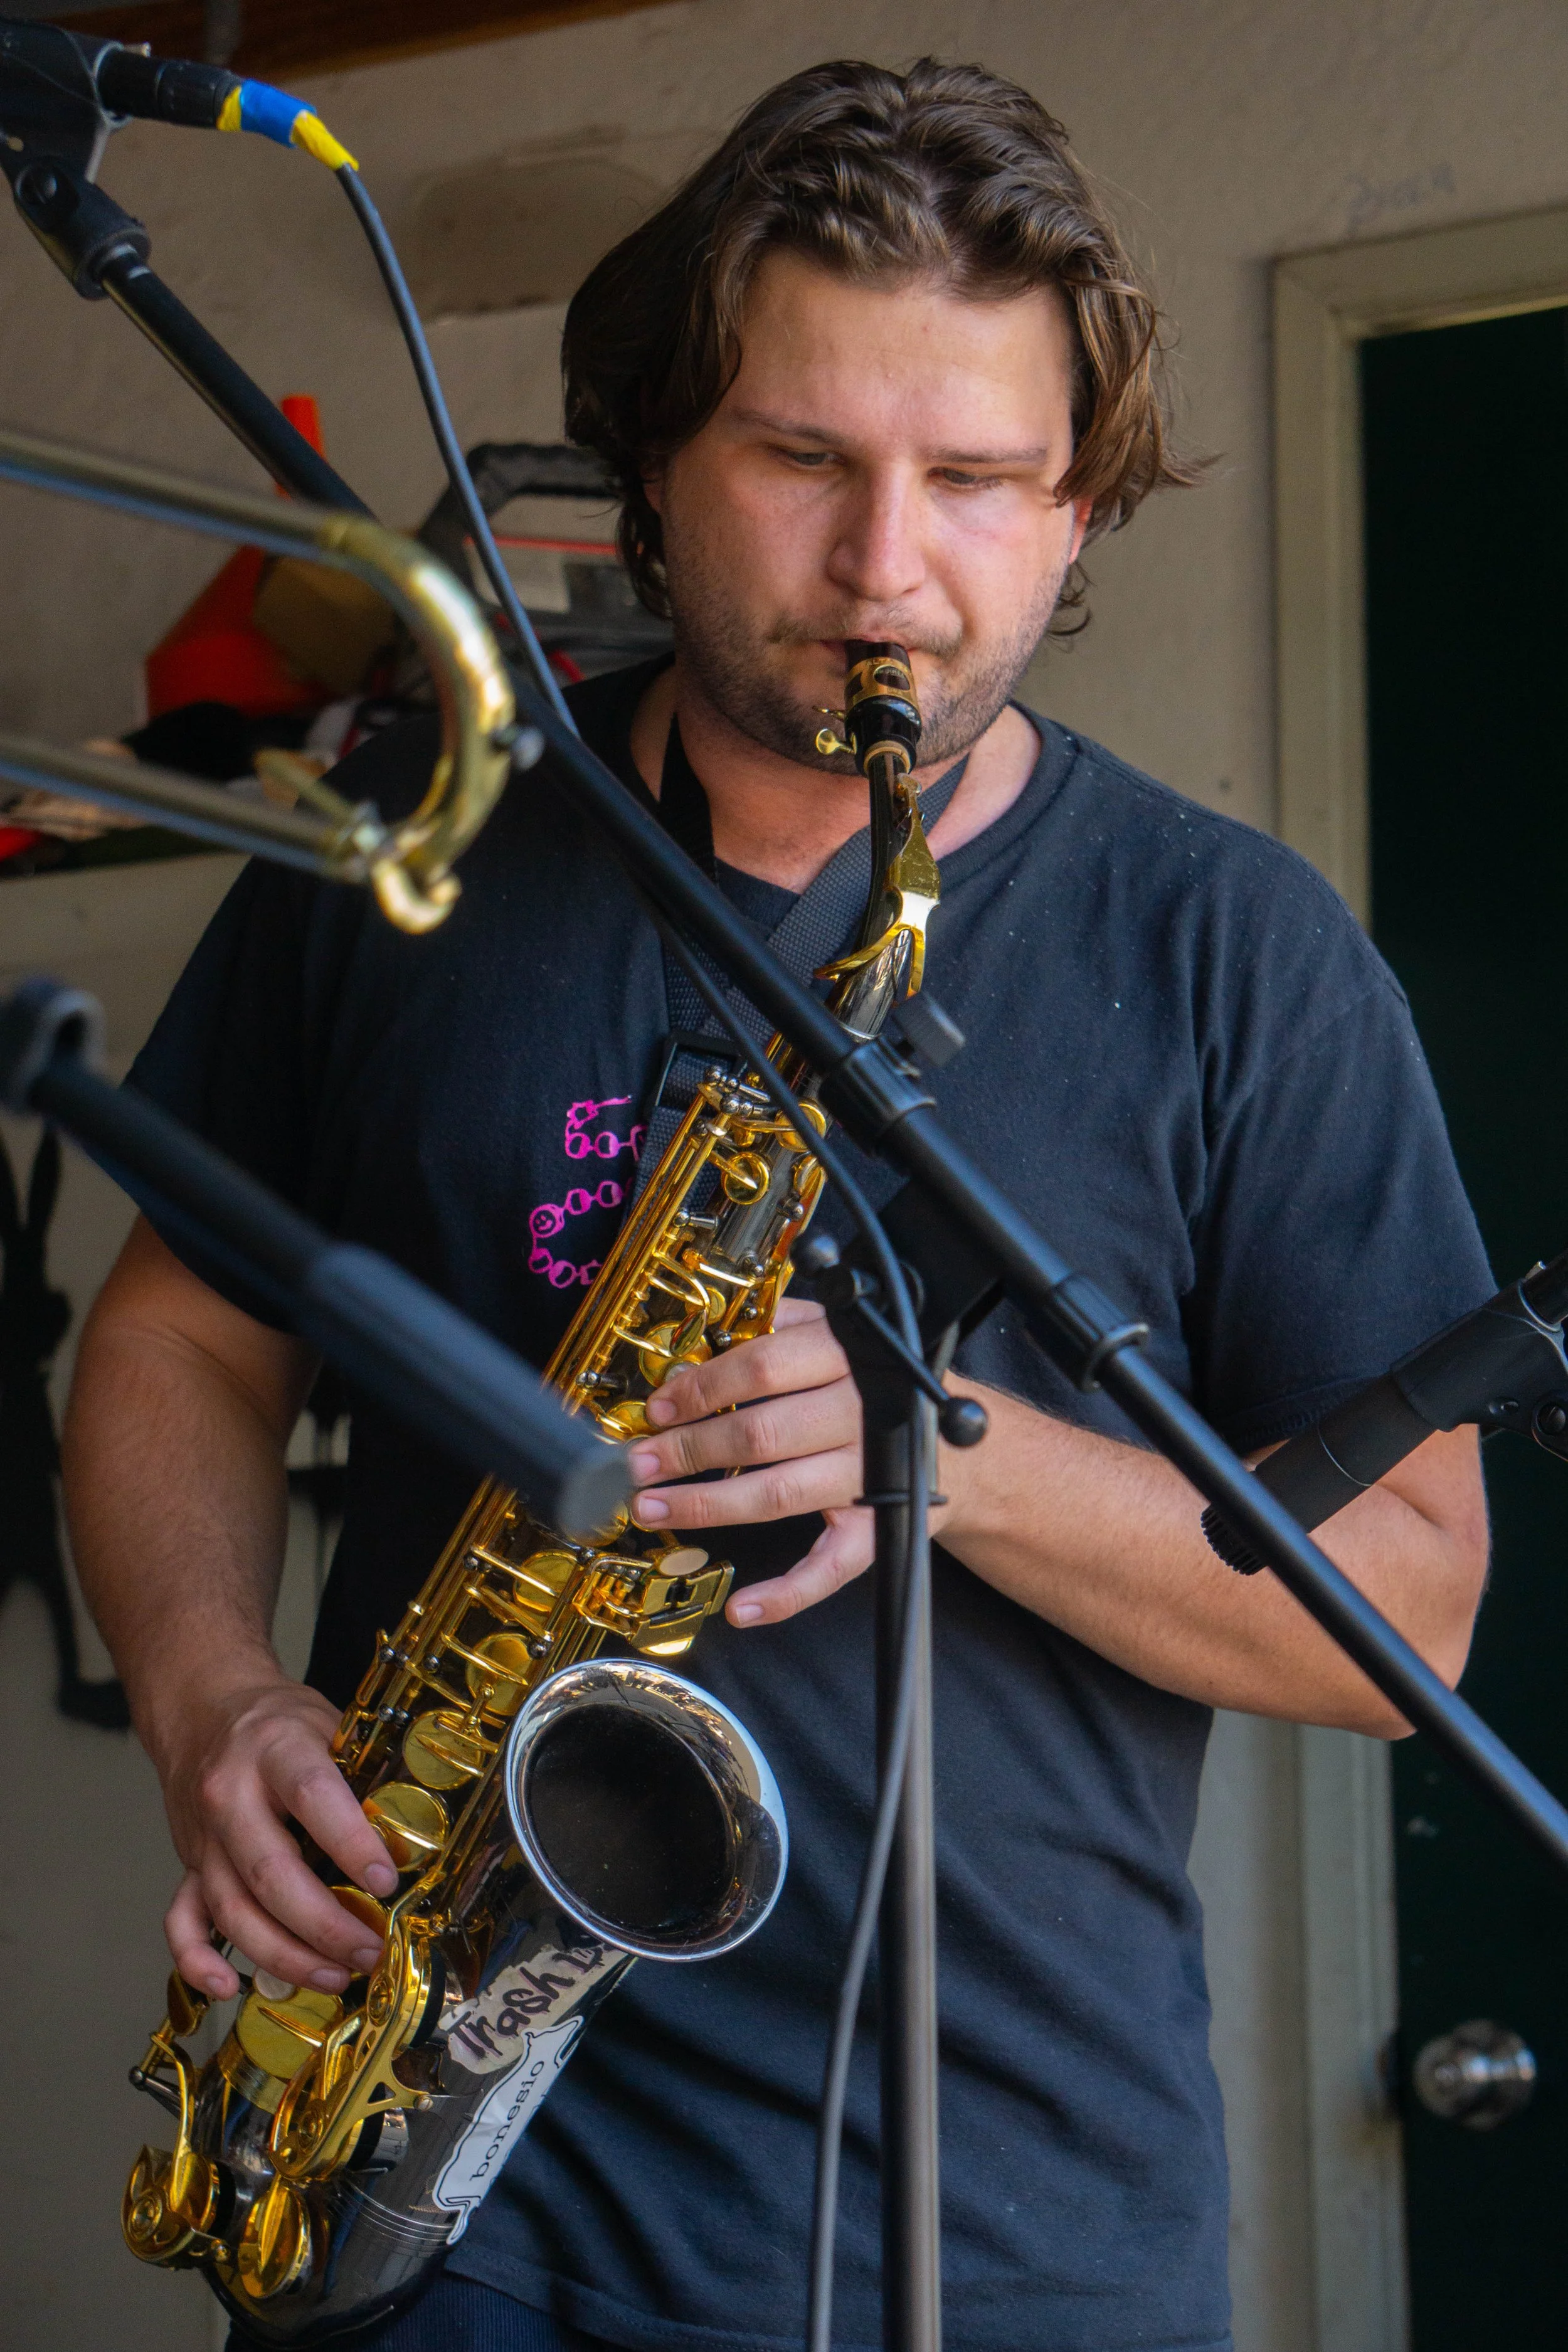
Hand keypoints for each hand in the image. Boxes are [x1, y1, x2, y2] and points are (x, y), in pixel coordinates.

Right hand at [156, 1673, 398, 2000]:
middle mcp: (229, 1794)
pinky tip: (231, 1987)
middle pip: (270, 1872)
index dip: (350, 1843)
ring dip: (284, 1955)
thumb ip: (364, 1776)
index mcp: (275, 1748)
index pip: (313, 1797)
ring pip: (232, 1909)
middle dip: (324, 1925)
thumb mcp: (330, 1726)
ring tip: (335, 1976)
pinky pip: (181, 1921)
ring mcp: (202, 1836)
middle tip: (370, 1950)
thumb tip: (414, 1836)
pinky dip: (199, 1961)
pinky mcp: (187, 1864)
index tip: (386, 1883)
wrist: (203, 1709)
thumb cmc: (279, 1722)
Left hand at [628, 1298, 877, 1626]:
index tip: (658, 1407)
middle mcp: (863, 1413)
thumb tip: (708, 1332)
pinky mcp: (881, 1528)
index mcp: (849, 1355)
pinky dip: (788, 1593)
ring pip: (780, 1494)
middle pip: (761, 1432)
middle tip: (638, 1463)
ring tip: (653, 1509)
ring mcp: (872, 1475)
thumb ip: (784, 1323)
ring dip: (708, 1506)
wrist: (966, 1444)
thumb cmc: (886, 1383)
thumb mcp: (846, 1332)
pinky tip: (741, 1608)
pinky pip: (833, 1566)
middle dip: (690, 1450)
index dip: (703, 1387)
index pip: (763, 1365)